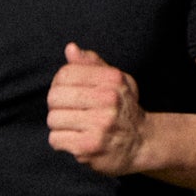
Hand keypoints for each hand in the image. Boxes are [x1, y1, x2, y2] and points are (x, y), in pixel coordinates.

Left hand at [47, 41, 149, 176]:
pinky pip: (55, 139)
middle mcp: (108, 99)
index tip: (67, 92)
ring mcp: (99, 124)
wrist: (141, 142)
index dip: (59, 83)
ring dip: (59, 125)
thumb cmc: (122, 108)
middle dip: (56, 105)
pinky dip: (60, 141)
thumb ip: (92, 64)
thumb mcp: (115, 81)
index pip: (65, 73)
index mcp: (112, 79)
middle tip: (69, 111)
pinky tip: (76, 138)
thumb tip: (70, 48)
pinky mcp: (89, 146)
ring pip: (53, 119)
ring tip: (75, 125)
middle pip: (55, 96)